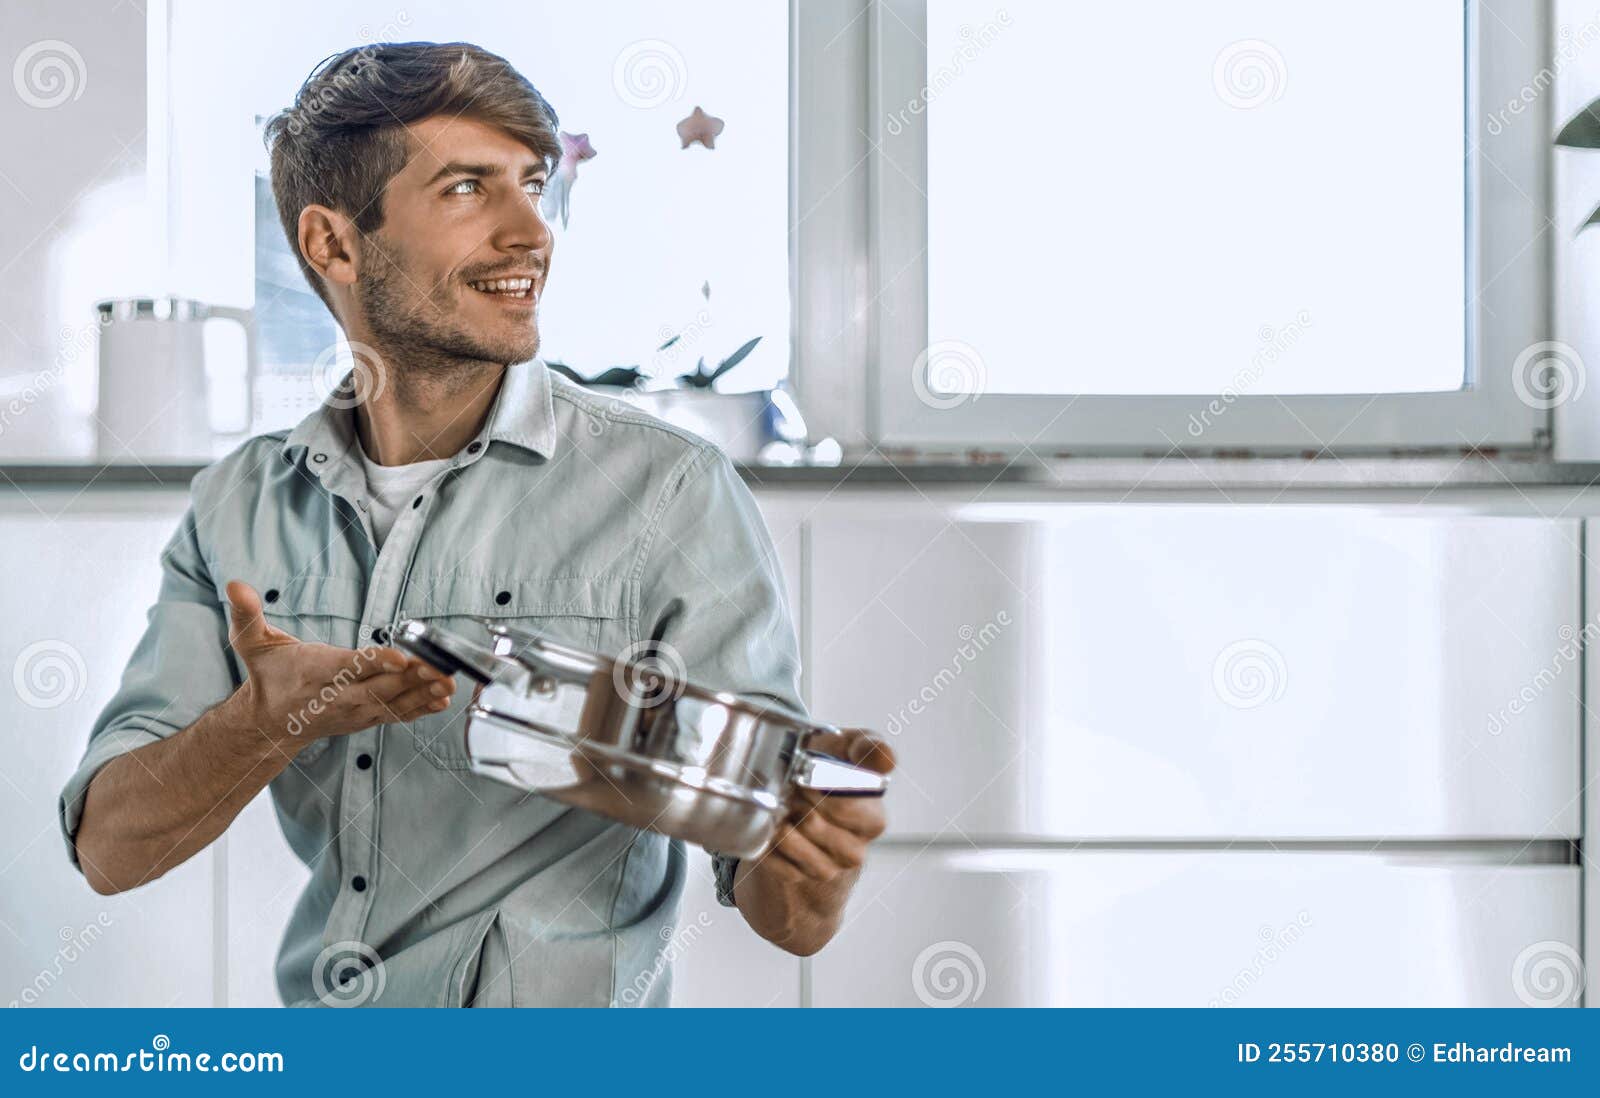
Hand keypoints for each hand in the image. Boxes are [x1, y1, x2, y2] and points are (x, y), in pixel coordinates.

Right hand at [223, 580, 455, 745]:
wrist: (270, 724)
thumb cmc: (268, 677)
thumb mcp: (250, 643)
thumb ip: (246, 614)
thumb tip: (235, 585)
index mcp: (316, 673)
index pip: (349, 666)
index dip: (375, 662)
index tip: (399, 656)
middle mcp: (339, 695)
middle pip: (380, 687)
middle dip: (412, 678)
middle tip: (439, 668)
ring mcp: (356, 711)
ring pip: (394, 703)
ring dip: (423, 693)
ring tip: (448, 684)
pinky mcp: (367, 718)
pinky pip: (398, 715)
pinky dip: (421, 708)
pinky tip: (443, 700)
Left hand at [762, 729, 895, 881]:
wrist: (805, 790)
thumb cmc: (832, 765)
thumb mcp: (851, 747)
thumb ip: (869, 748)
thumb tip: (885, 758)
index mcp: (873, 820)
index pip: (844, 808)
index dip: (817, 788)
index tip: (804, 775)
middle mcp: (855, 850)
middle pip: (812, 824)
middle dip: (794, 800)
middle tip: (787, 786)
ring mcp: (828, 867)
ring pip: (792, 843)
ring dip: (777, 819)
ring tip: (777, 803)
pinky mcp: (801, 877)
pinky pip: (775, 861)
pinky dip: (767, 841)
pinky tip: (769, 825)